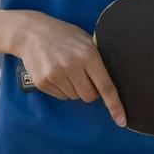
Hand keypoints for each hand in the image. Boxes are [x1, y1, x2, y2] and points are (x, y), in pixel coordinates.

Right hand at [17, 12, 125, 126]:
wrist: (31, 32)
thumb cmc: (64, 35)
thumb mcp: (85, 40)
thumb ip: (97, 59)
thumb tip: (112, 81)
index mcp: (88, 55)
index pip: (105, 86)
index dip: (115, 105)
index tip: (121, 120)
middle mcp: (72, 66)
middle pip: (90, 96)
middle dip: (90, 90)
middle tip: (82, 74)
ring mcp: (56, 75)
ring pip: (75, 97)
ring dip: (74, 89)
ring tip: (66, 70)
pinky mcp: (43, 82)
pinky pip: (61, 97)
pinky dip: (62, 89)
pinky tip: (56, 73)